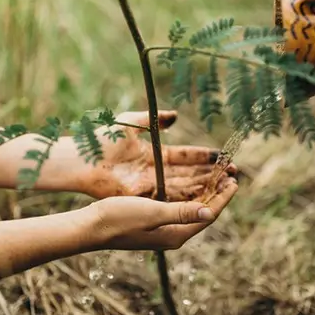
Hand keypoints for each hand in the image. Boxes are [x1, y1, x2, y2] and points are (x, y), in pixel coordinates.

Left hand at [76, 110, 236, 200]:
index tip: (224, 155)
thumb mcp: (131, 123)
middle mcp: (155, 172)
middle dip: (212, 173)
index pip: (186, 156)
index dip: (205, 156)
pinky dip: (188, 198)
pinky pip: (170, 199)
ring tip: (226, 184)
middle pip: (189, 173)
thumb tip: (175, 116)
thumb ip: (154, 119)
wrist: (79, 159)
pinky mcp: (142, 198)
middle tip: (234, 172)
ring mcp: (150, 186)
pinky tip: (205, 196)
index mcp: (154, 154)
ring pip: (184, 187)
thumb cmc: (101, 140)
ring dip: (205, 186)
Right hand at [88, 176, 237, 250]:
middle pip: (203, 212)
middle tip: (230, 174)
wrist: (91, 228)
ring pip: (191, 210)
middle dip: (217, 194)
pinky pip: (179, 209)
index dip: (223, 197)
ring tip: (216, 177)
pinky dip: (188, 195)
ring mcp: (163, 231)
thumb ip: (181, 212)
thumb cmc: (119, 218)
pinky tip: (190, 184)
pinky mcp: (153, 224)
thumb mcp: (152, 212)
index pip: (208, 214)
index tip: (235, 180)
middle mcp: (173, 235)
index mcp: (176, 234)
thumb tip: (209, 212)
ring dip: (204, 193)